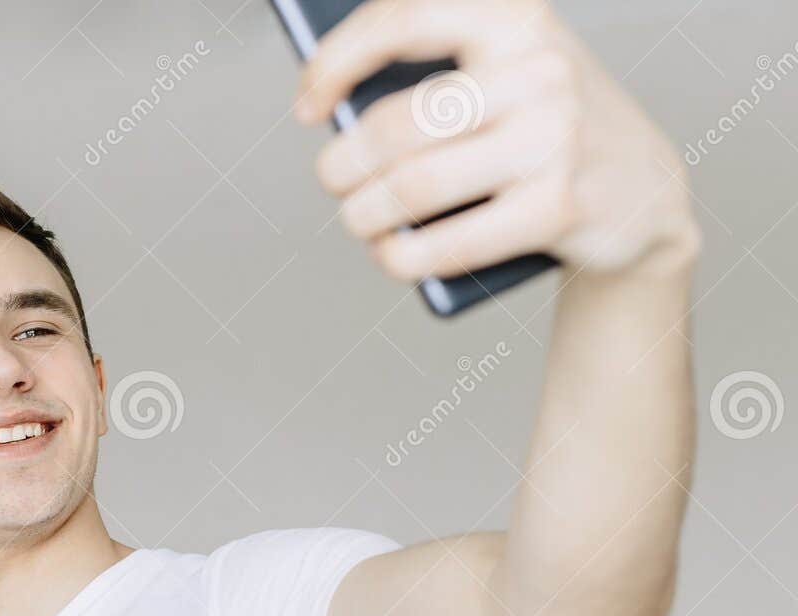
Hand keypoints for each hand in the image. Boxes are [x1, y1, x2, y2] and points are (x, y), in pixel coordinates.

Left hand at [293, 0, 700, 282]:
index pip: (403, 18)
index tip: (307, 106)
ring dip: (364, 214)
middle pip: (394, 124)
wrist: (645, 192)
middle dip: (342, 163)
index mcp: (516, 17)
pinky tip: (391, 254)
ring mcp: (555, 139)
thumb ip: (437, 79)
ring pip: (413, 185)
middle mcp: (539, 70)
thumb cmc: (544, 129)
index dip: (335, 62)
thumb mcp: (505, 77)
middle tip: (332, 179)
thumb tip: (337, 115)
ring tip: (358, 218)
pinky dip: (402, 256)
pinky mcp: (560, 208)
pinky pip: (449, 243)